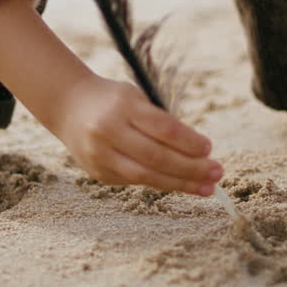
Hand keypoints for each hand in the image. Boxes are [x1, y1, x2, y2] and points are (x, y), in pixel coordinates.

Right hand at [51, 75, 222, 194]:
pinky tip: (179, 184)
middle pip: (157, 157)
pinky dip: (160, 183)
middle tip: (217, 173)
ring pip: (146, 176)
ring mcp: (99, 155)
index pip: (164, 129)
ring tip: (206, 188)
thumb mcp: (136, 98)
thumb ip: (160, 123)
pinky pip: (134, 182)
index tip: (210, 149)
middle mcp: (108, 131)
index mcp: (122, 106)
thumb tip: (198, 153)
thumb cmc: (113, 100)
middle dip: (192, 169)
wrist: (68, 106)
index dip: (189, 142)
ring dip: (181, 184)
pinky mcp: (97, 172)